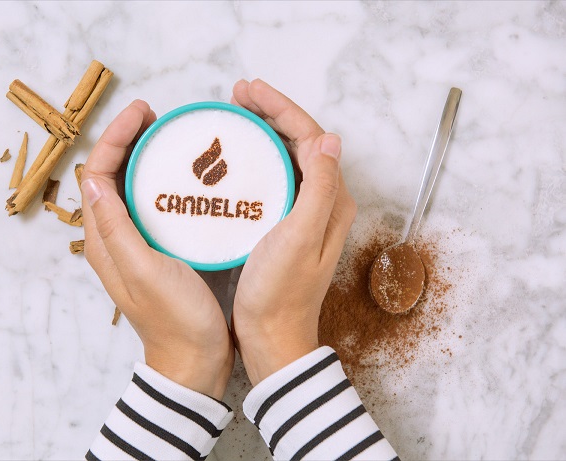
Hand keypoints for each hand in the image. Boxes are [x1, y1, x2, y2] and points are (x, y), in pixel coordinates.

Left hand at [81, 100, 233, 399]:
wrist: (194, 360)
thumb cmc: (174, 319)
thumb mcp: (144, 270)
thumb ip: (117, 228)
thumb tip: (93, 181)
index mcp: (105, 240)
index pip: (97, 174)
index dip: (114, 138)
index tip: (143, 113)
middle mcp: (114, 238)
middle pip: (110, 175)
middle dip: (126, 139)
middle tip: (154, 116)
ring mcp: (135, 244)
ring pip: (130, 188)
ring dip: (143, 157)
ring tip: (167, 136)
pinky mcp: (157, 250)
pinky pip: (151, 205)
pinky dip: (161, 181)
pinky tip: (185, 176)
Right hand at [231, 80, 356, 384]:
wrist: (272, 337)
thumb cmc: (280, 294)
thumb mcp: (299, 238)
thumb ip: (318, 188)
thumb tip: (328, 139)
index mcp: (331, 199)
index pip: (311, 136)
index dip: (281, 108)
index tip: (248, 91)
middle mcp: (324, 202)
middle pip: (301, 141)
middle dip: (272, 112)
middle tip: (238, 95)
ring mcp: (306, 214)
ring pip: (288, 158)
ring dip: (265, 132)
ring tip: (236, 115)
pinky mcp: (287, 225)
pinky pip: (276, 179)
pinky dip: (258, 160)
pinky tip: (238, 158)